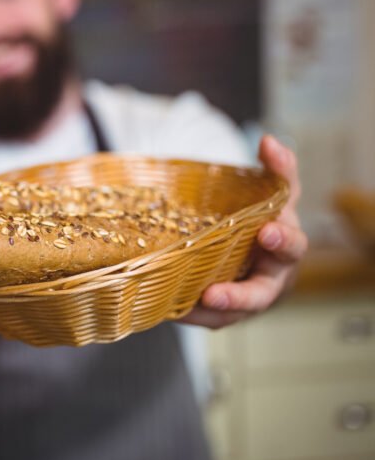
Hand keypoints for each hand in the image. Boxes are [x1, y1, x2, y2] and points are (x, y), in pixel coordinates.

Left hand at [184, 135, 308, 328]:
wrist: (252, 249)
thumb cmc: (264, 221)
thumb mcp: (273, 193)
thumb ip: (277, 168)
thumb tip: (269, 140)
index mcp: (284, 249)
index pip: (290, 246)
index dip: (281, 240)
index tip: (266, 231)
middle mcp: (269, 279)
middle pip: (259, 294)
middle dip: (238, 296)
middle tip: (213, 294)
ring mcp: (245, 301)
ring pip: (228, 315)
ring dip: (204, 313)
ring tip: (179, 308)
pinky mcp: (223, 313)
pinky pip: (205, 319)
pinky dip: (187, 315)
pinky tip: (168, 310)